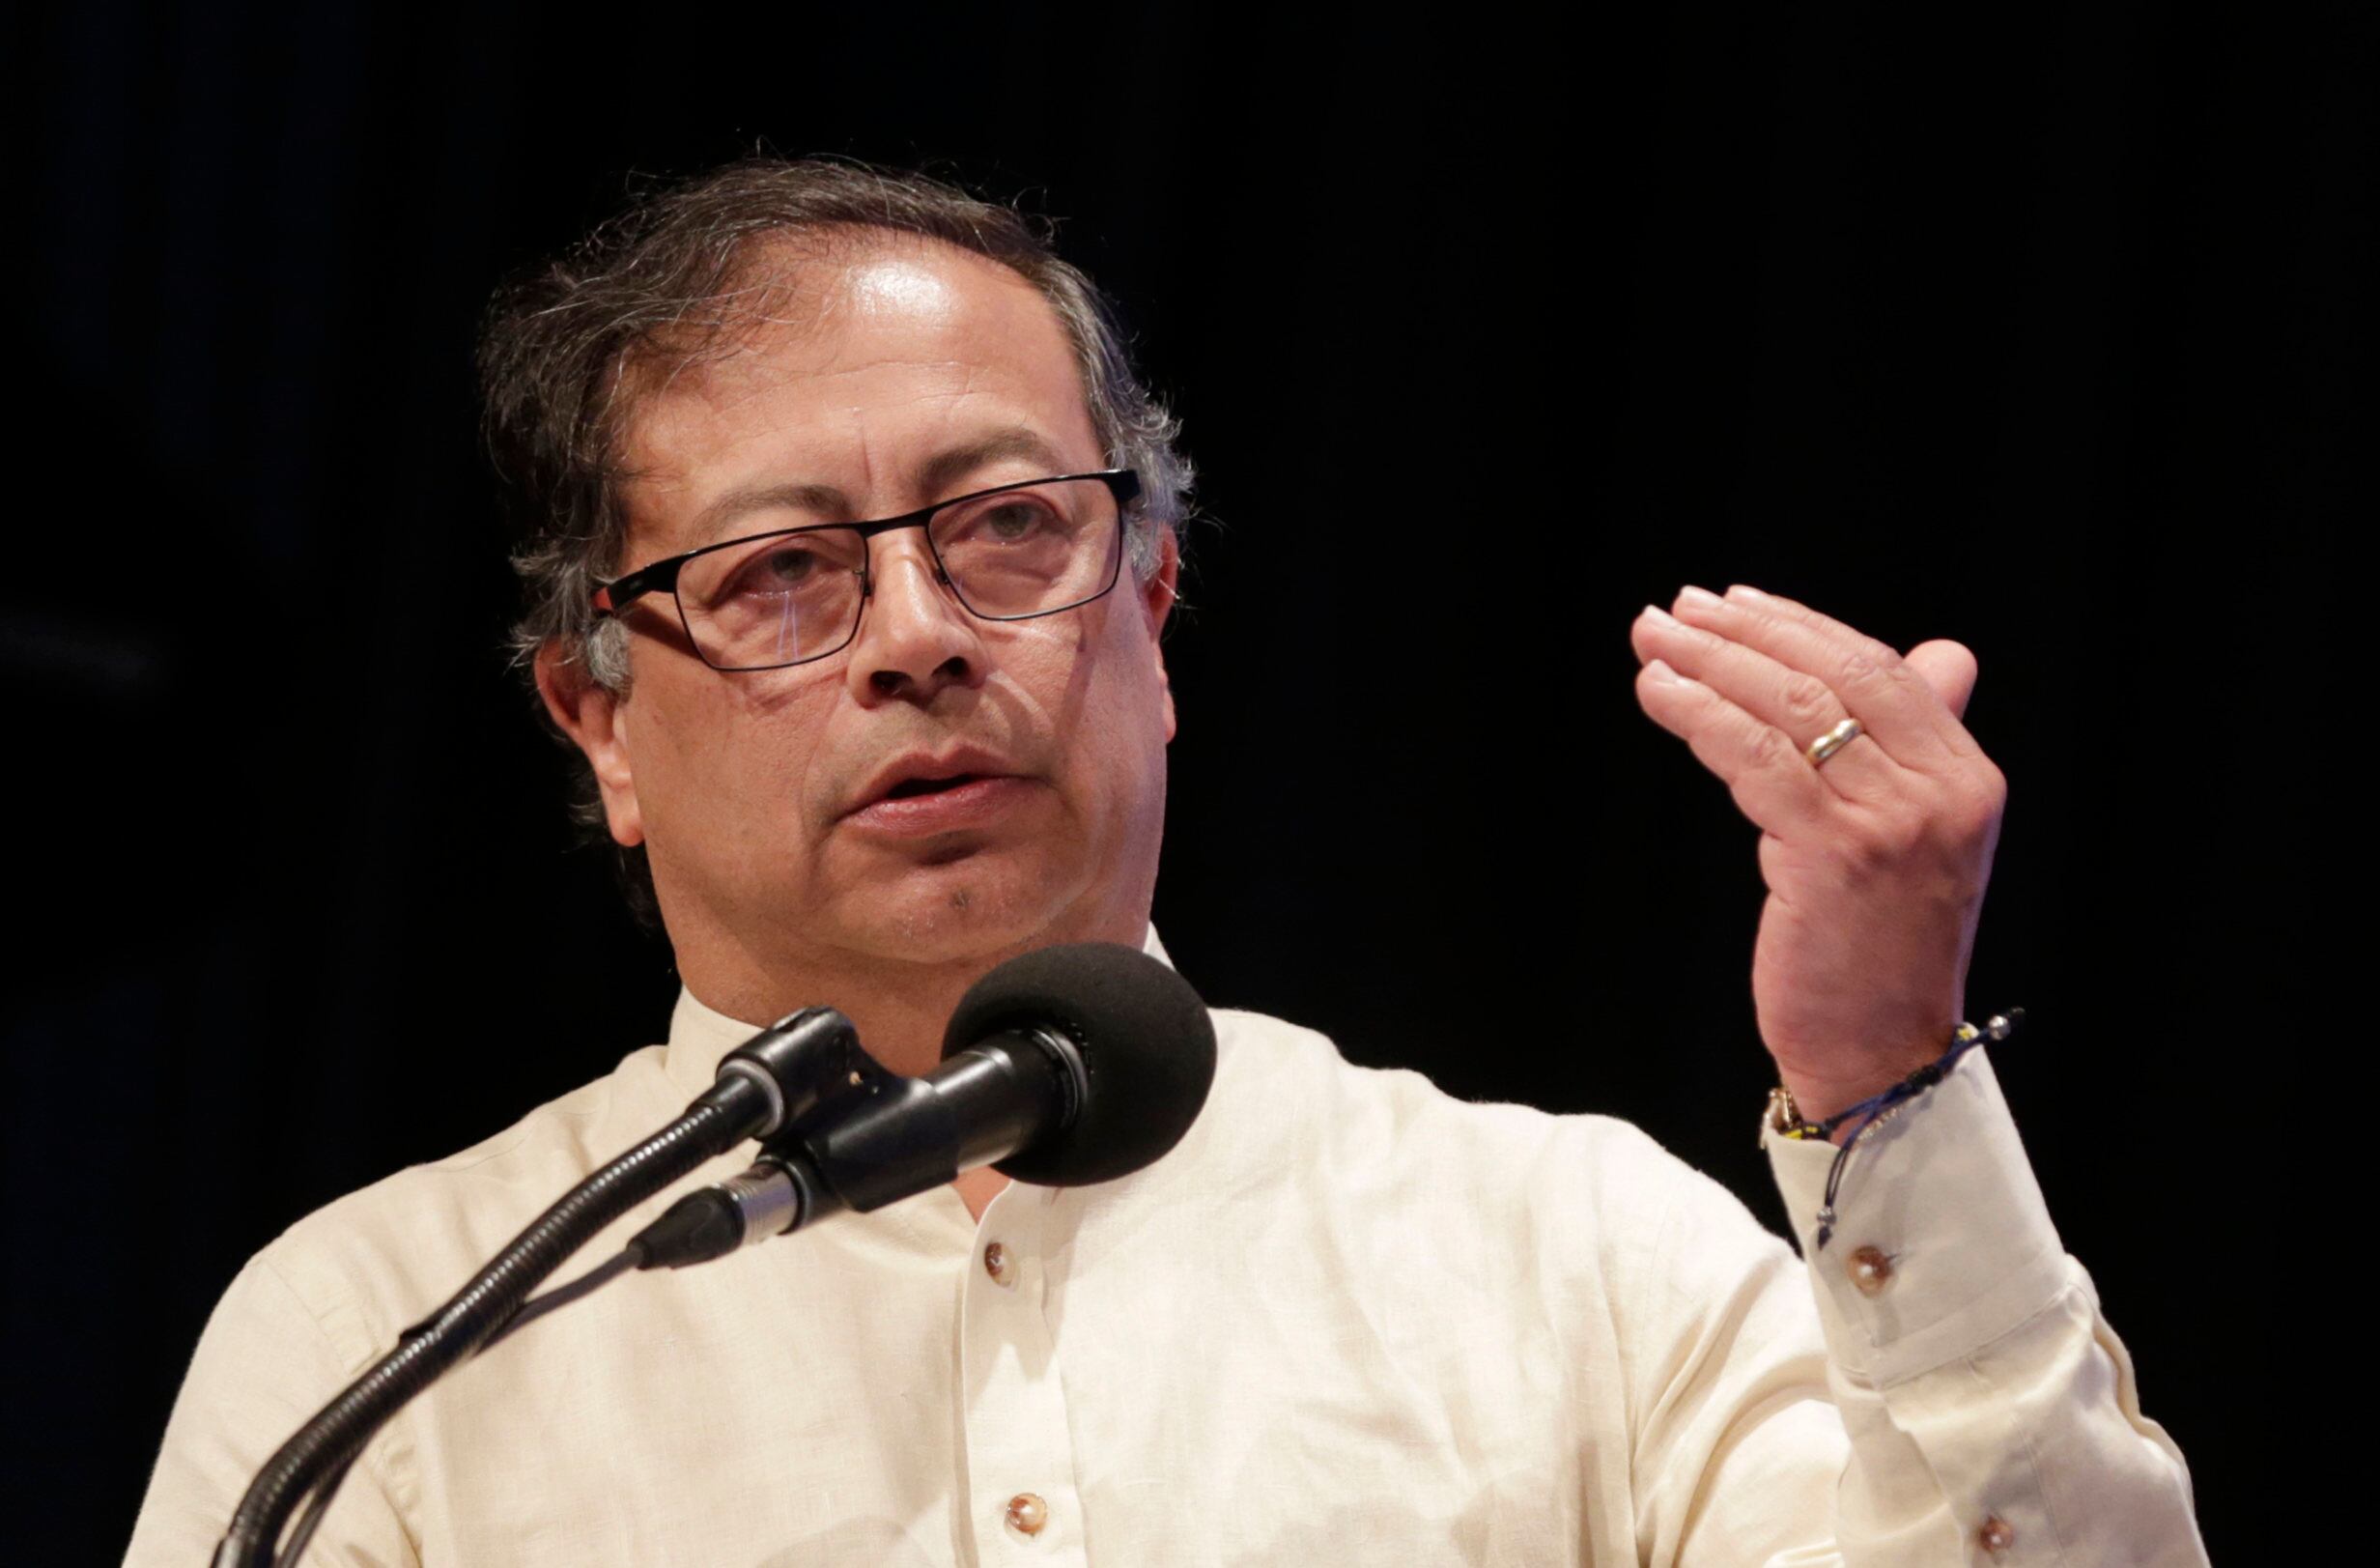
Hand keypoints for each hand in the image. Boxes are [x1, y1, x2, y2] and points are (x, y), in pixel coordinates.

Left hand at [1629, 584, 2006, 1135]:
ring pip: (1786, 707)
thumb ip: (1922, 742)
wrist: (1883, 1054)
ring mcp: (1892, 823)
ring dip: (1707, 664)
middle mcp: (1941, 792)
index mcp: (1968, 776)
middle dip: (1741, 633)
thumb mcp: (1923, 835)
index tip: (1732, 603)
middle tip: (1674, 611)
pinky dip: (1698, 717)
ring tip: (1652, 643)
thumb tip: (1942, 654)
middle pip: (1830, 675)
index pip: (1879, 669)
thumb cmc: (1881, 947)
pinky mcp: (1834, 855)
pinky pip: (1753, 759)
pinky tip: (1660, 697)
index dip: (1799, 625)